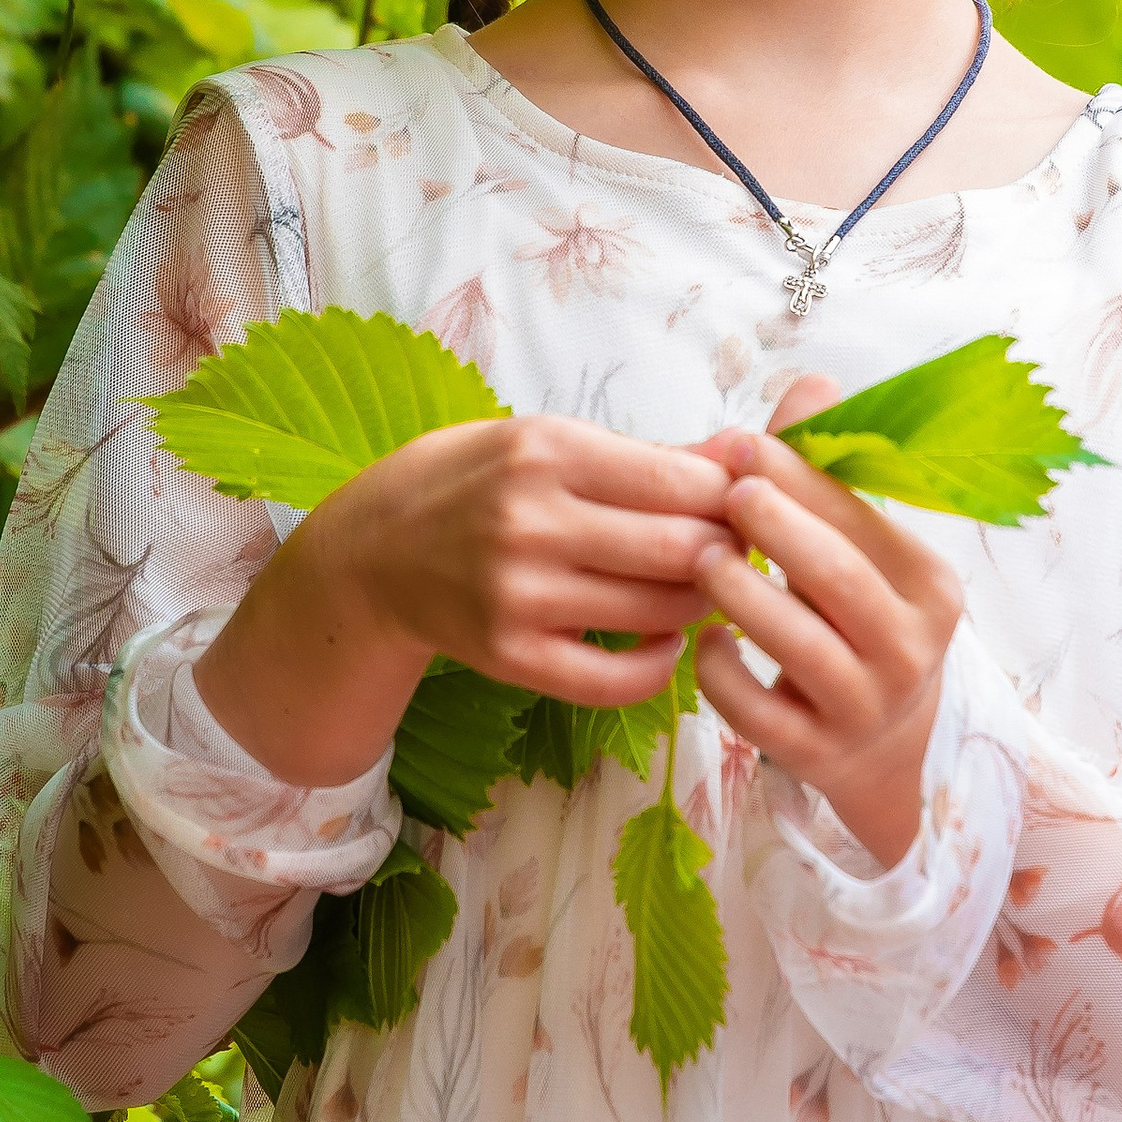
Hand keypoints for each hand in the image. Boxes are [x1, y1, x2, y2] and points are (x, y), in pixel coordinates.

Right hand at [193, 414, 736, 788]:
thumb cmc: (473, 484)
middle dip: (731, 555)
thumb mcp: (546, 441)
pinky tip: (663, 642)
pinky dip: (659, 666)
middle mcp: (530, 520)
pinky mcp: (507, 656)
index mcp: (547, 450)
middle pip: (683, 549)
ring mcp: (516, 594)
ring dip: (701, 607)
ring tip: (703, 591)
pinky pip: (614, 679)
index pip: (684, 479)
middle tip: (743, 556)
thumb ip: (650, 455)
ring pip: (658, 611)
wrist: (372, 551)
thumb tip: (750, 449)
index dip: (736, 498)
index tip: (750, 507)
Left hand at [688, 376, 963, 870]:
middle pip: (839, 580)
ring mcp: (865, 708)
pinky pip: (758, 713)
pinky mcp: (817, 753)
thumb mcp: (862, 554)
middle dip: (778, 528)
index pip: (863, 523)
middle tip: (726, 491)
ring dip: (743, 594)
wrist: (887, 754)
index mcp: (929, 587)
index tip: (746, 445)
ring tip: (702, 558)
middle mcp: (910, 650)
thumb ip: (828, 475)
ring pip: (799, 646)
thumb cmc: (859, 626)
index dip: (803, 480)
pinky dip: (723, 674)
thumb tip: (812, 381)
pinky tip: (703, 641)